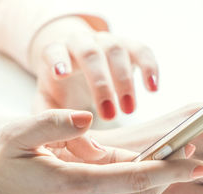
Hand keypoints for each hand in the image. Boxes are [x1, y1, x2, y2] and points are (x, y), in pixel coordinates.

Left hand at [29, 16, 158, 119]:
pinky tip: (152, 89)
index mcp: (55, 53)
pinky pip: (141, 50)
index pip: (54, 51)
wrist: (76, 65)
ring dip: (124, 82)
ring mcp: (105, 42)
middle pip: (90, 54)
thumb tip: (79, 143)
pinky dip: (149, 67)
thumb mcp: (49, 104)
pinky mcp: (128, 46)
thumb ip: (53, 122)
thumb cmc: (60, 88)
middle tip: (109, 116)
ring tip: (129, 110)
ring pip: (116, 51)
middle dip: (101, 85)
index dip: (58, 61)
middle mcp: (81, 43)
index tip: (61, 76)